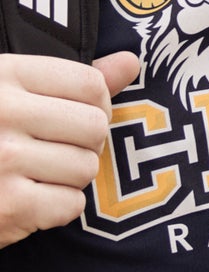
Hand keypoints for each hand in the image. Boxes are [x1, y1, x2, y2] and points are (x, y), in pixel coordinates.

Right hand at [0, 50, 138, 247]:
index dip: (96, 104)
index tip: (74, 116)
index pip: (91, 85)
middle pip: (95, 128)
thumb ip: (70, 79)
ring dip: (68, 177)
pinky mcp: (8, 208)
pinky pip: (70, 206)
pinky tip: (26, 198)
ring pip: (86, 169)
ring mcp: (4, 162)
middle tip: (53, 150)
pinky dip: (55, 208)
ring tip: (34, 174)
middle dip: (84, 143)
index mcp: (3, 76)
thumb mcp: (7, 91)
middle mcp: (4, 114)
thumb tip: (131, 63)